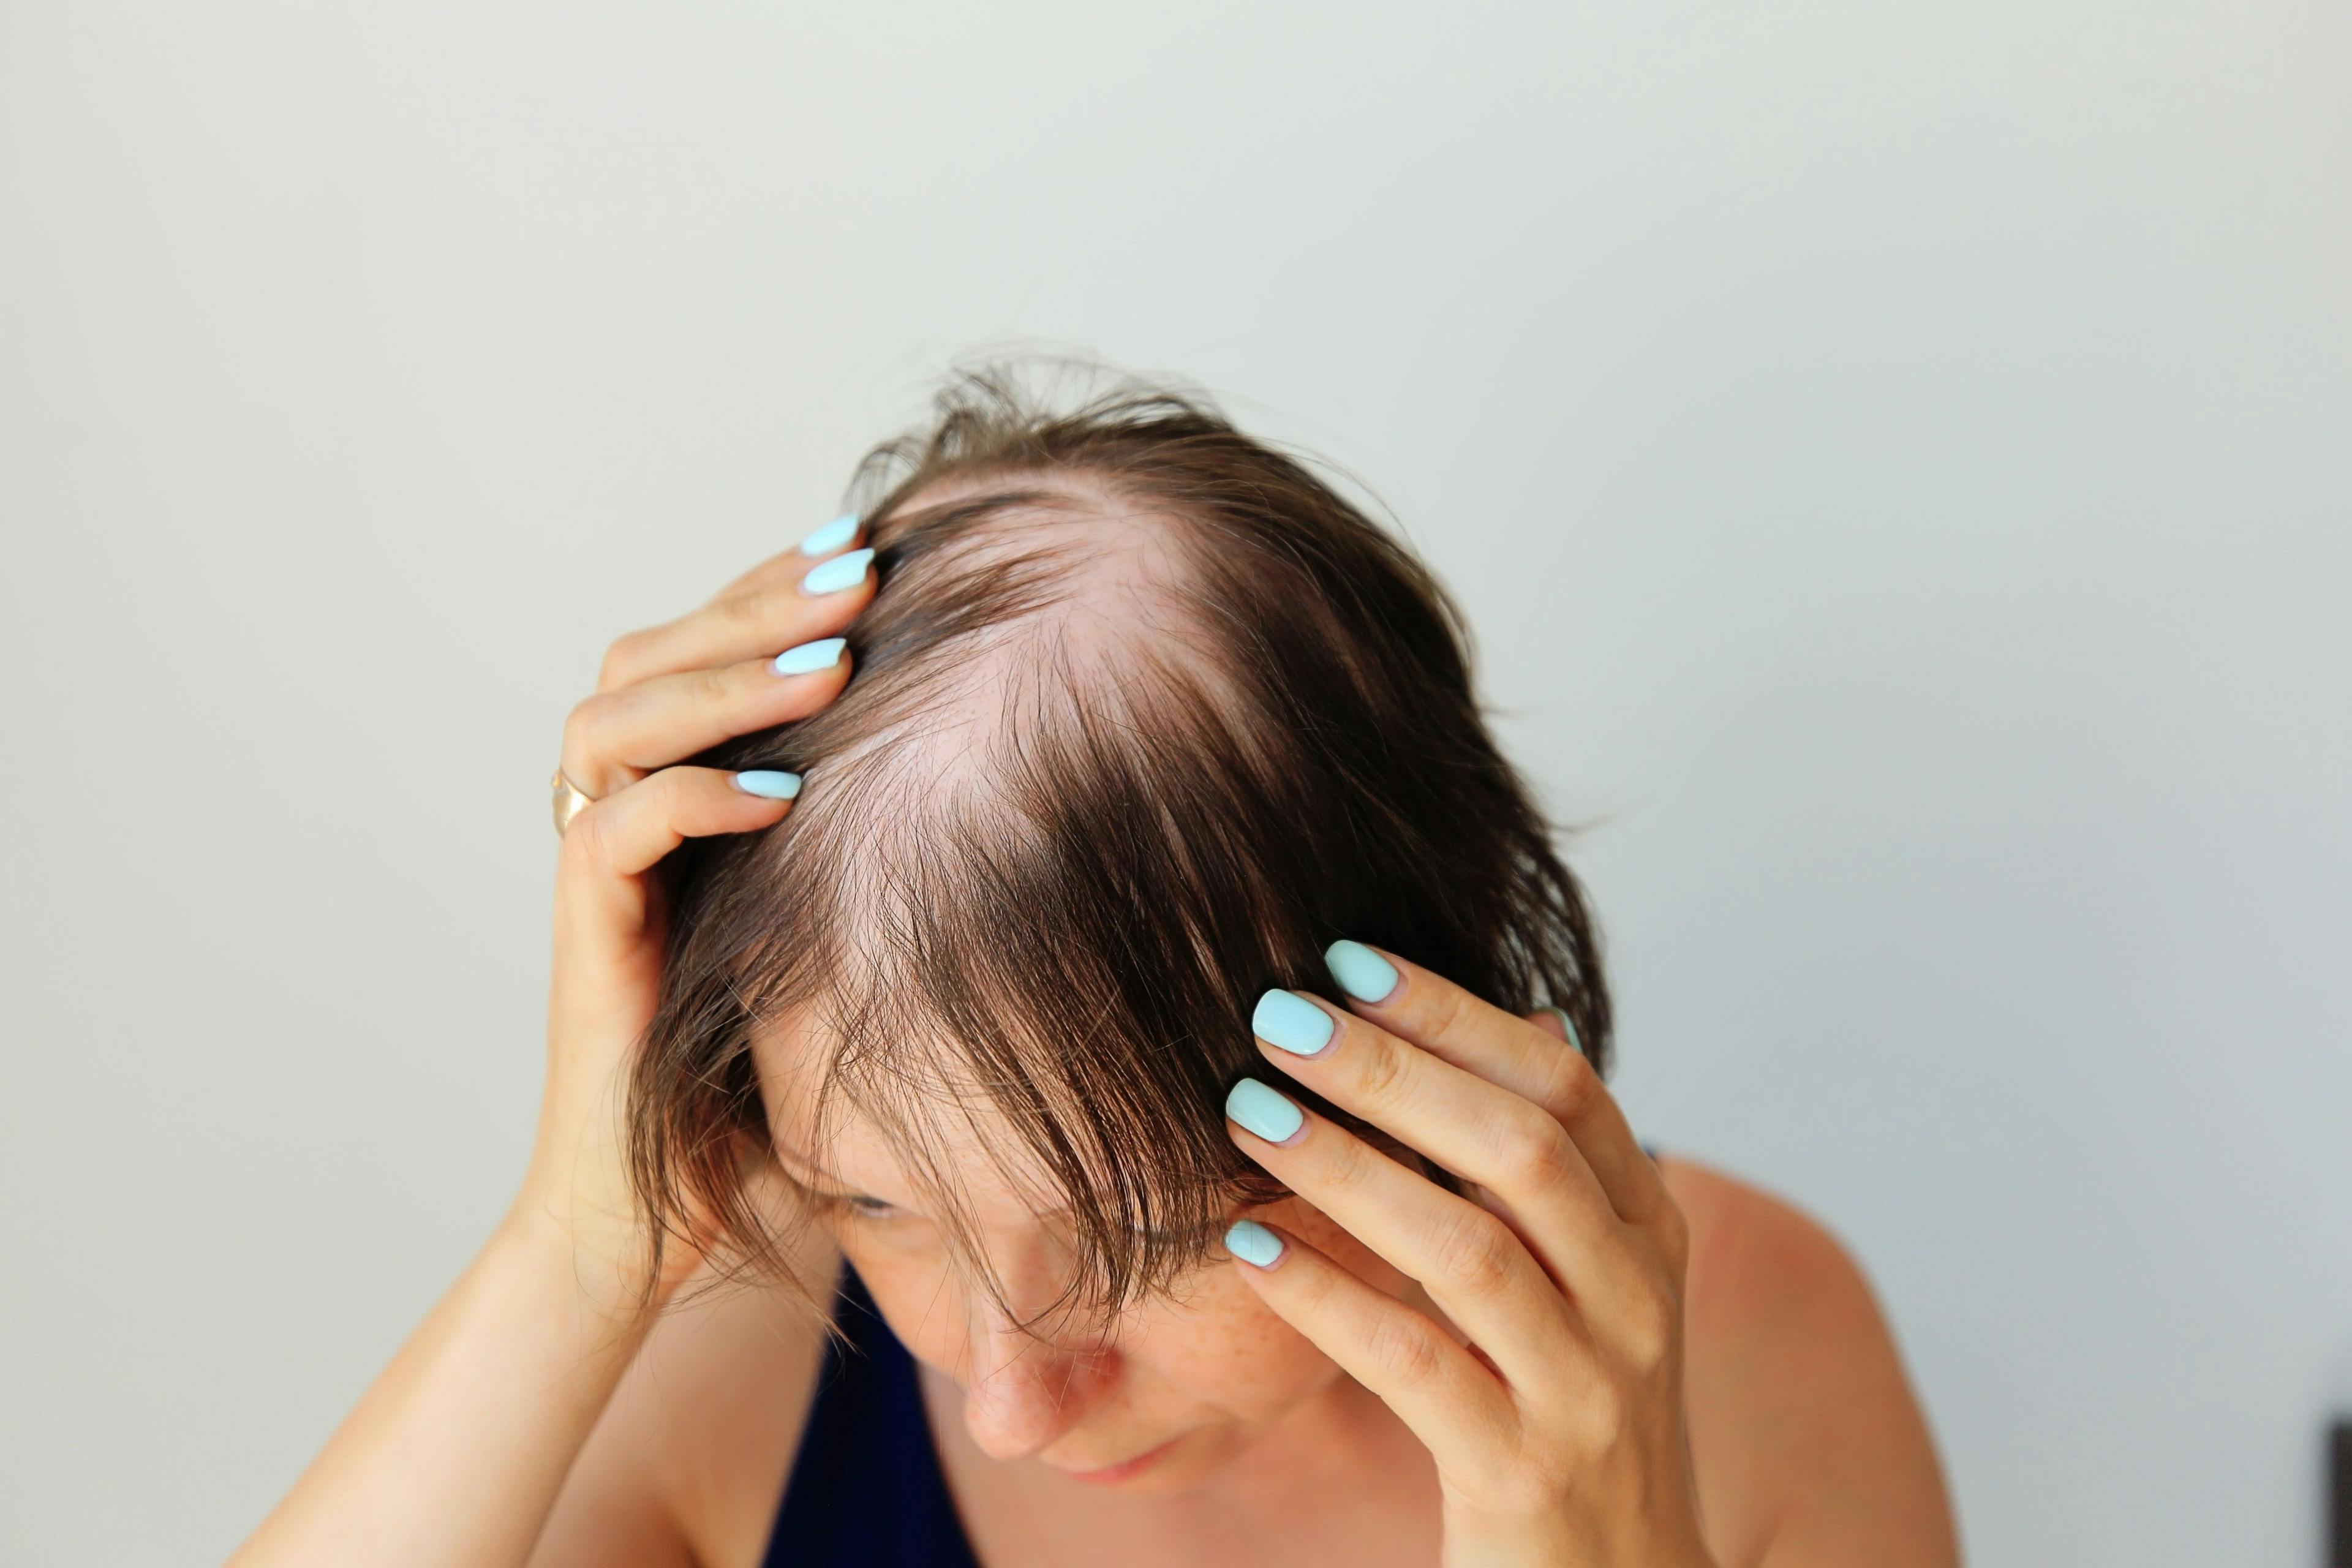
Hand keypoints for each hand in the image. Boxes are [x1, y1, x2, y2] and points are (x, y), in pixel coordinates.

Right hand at [514, 525, 873, 1304]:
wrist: (679, 1219)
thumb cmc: (776, 1083)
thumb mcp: (847, 938)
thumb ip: (883, 852)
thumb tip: (1016, 765)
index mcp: (677, 799)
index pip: (702, 647)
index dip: (773, 588)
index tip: (881, 546)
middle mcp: (623, 819)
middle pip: (648, 652)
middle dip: (755, 599)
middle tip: (862, 564)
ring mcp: (598, 879)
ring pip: (609, 718)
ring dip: (718, 677)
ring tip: (830, 660)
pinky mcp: (588, 944)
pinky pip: (610, 832)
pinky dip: (691, 796)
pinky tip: (782, 794)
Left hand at [1222, 945, 1714, 1567]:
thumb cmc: (1578, 1413)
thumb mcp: (1598, 1283)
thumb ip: (1564, 1168)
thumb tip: (1529, 1019)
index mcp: (1650, 1234)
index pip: (1564, 1090)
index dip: (1458, 1016)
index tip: (1348, 960)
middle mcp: (1637, 1301)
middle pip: (1518, 1152)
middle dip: (1392, 1071)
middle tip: (1276, 1016)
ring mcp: (1588, 1391)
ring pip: (1467, 1250)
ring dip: (1347, 1169)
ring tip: (1246, 1111)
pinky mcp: (1524, 1476)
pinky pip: (1414, 1364)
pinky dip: (1325, 1298)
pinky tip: (1246, 1248)